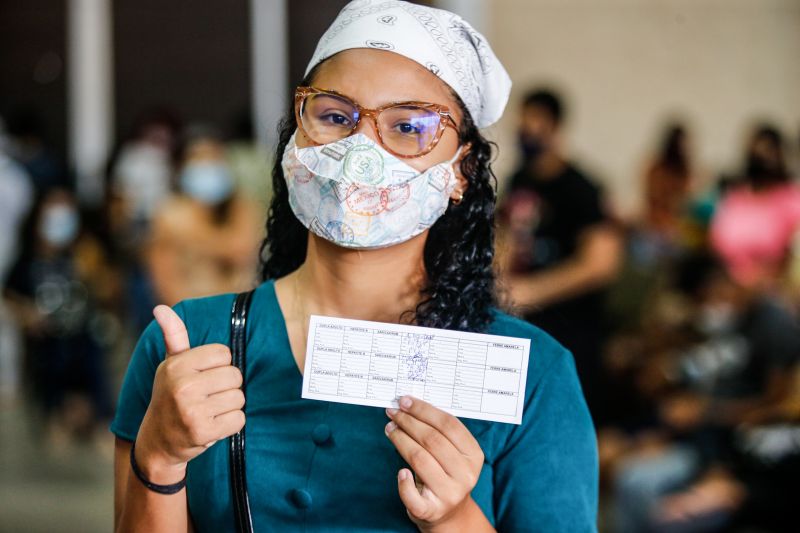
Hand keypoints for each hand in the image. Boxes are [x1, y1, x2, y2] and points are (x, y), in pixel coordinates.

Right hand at [134, 305, 245, 482]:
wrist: (157, 441)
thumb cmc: (170, 395)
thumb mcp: (170, 365)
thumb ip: (173, 335)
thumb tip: (161, 307)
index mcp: (177, 366)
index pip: (224, 353)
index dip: (220, 365)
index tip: (204, 376)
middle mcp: (183, 386)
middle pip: (235, 376)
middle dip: (227, 387)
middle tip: (208, 396)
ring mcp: (193, 410)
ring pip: (239, 398)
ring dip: (229, 407)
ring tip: (209, 411)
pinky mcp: (203, 432)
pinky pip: (239, 420)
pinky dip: (231, 424)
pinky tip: (213, 425)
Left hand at [385, 396, 486, 531]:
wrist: (449, 512)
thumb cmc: (446, 473)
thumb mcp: (453, 453)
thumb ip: (440, 432)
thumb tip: (410, 405)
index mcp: (474, 455)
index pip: (449, 425)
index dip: (424, 410)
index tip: (405, 401)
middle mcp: (465, 474)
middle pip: (432, 440)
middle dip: (409, 422)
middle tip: (393, 412)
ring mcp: (450, 494)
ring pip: (420, 459)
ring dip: (400, 440)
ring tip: (390, 429)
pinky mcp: (432, 510)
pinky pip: (412, 493)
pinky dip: (403, 481)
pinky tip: (400, 470)